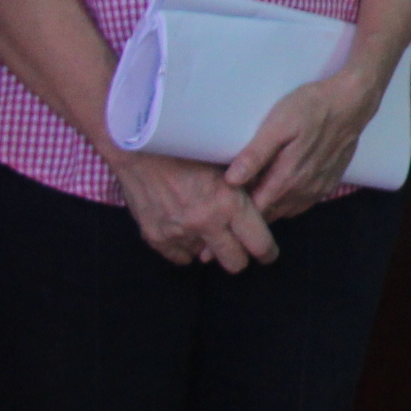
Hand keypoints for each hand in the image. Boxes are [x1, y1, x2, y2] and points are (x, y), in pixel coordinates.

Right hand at [112, 148, 278, 271]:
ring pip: (206, 258)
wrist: (142, 147)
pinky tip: (187, 227)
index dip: (267, 252)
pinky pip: (181, 257)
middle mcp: (205, 222)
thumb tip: (263, 212)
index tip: (268, 254)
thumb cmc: (191, 148)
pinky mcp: (156, 237)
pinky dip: (186, 246)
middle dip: (241, 255)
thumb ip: (245, 191)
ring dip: (210, 245)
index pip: (259, 245)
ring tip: (206, 223)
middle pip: (235, 263)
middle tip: (240, 244)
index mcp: (229, 203)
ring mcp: (178, 232)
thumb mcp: (229, 164)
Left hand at [225, 63, 394, 217]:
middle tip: (227, 209)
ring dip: (268, 209)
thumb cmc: (311, 108)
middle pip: (268, 215)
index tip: (214, 222)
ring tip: (250, 199)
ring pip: (285, 212)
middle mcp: (302, 191)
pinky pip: (301, 204)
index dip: (232, 217)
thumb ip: (255, 155)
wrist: (352, 101)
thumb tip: (230, 181)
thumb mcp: (277, 124)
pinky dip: (286, 203)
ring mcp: (317, 190)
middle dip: (247, 216)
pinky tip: (278, 189)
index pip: (252, 212)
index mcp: (286, 180)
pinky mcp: (328, 184)